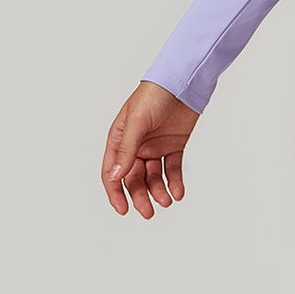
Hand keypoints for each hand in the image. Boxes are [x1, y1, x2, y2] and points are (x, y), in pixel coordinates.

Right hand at [101, 81, 199, 217]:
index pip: (112, 172)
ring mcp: (155, 147)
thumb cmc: (154, 95)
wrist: (183, 81)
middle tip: (148, 212)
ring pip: (153, 177)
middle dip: (140, 196)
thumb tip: (114, 176)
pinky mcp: (174, 146)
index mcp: (119, 139)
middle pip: (134, 179)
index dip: (116, 192)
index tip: (123, 209)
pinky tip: (178, 193)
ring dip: (159, 191)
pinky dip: (175, 182)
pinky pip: (172, 169)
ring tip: (167, 201)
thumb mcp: (137, 122)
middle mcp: (135, 146)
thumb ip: (127, 150)